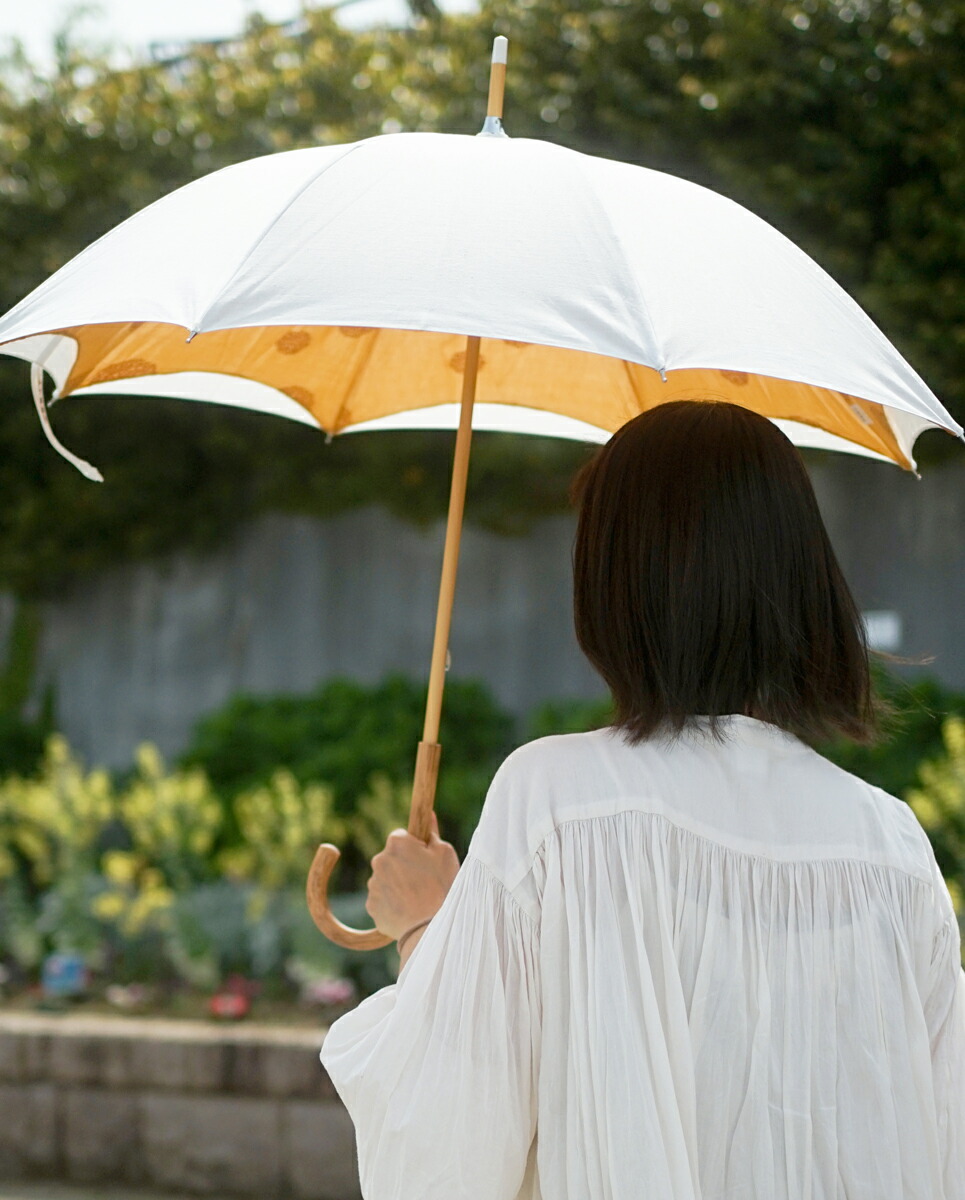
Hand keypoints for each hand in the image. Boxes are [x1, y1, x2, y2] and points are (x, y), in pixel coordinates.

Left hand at [365, 812, 459, 940]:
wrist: (430, 928)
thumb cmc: (442, 886)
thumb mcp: (445, 853)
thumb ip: (432, 832)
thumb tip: (428, 814)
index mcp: (397, 843)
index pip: (400, 837)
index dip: (413, 847)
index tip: (423, 858)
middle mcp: (379, 860)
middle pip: (390, 858)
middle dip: (403, 865)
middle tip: (423, 880)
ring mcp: (373, 884)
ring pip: (386, 879)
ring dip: (397, 885)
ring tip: (418, 899)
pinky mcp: (371, 906)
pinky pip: (382, 899)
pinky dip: (392, 903)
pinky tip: (409, 911)